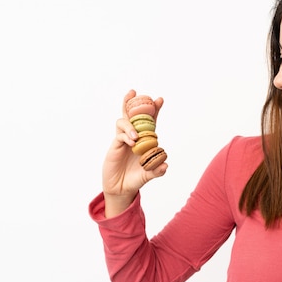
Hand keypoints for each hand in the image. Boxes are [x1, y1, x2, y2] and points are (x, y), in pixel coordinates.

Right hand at [101, 90, 167, 216]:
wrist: (121, 189)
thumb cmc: (136, 179)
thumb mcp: (149, 175)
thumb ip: (157, 171)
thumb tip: (165, 165)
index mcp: (145, 140)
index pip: (150, 122)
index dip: (154, 110)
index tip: (160, 99)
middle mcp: (134, 137)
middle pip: (133, 116)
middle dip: (134, 103)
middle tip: (134, 92)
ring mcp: (124, 140)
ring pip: (123, 122)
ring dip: (130, 125)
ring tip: (136, 137)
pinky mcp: (115, 146)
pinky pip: (119, 135)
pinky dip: (126, 135)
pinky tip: (131, 142)